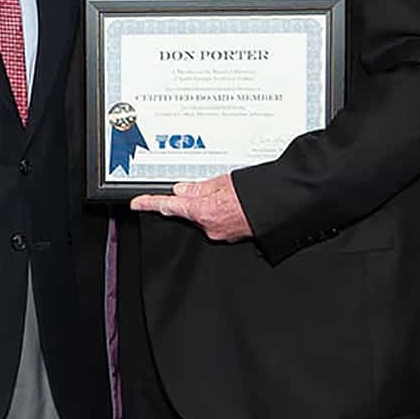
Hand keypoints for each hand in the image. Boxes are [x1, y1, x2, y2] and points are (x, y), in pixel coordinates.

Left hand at [130, 173, 253, 241]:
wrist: (283, 206)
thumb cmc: (257, 194)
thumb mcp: (223, 182)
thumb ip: (198, 187)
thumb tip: (182, 190)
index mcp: (203, 211)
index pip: (168, 205)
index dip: (150, 203)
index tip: (136, 203)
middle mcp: (209, 226)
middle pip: (187, 210)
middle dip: (193, 198)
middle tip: (212, 187)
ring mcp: (219, 233)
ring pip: (202, 215)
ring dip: (208, 204)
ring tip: (229, 194)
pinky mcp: (229, 236)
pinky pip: (215, 221)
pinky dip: (218, 211)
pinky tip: (231, 203)